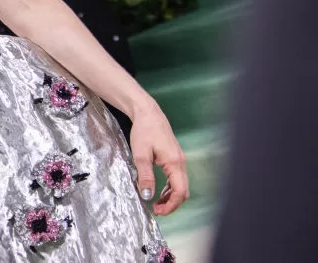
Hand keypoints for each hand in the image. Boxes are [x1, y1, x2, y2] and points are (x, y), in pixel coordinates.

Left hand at [129, 100, 188, 214]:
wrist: (148, 114)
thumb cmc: (144, 131)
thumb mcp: (141, 155)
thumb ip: (145, 176)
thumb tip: (147, 195)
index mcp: (175, 163)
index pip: (180, 192)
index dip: (171, 205)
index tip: (158, 211)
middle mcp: (180, 163)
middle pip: (183, 191)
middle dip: (172, 203)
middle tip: (156, 209)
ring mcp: (179, 160)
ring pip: (181, 185)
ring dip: (171, 196)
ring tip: (156, 203)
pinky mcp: (174, 158)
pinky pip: (176, 178)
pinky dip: (170, 188)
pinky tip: (160, 191)